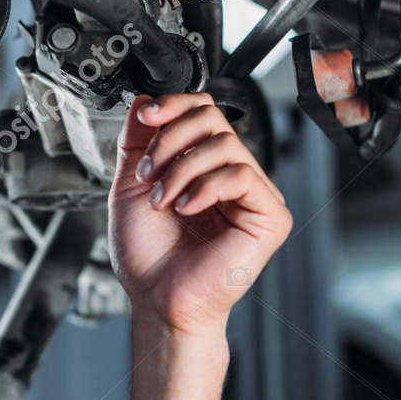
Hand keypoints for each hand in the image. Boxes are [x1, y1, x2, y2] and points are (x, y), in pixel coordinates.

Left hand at [108, 93, 291, 337]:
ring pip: (224, 144)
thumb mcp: (130, 186)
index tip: (146, 117)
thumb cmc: (148, 257)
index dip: (174, 106)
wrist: (157, 299)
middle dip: (171, 139)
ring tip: (162, 201)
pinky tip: (185, 208)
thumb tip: (144, 99)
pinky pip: (242, 175)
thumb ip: (137, 142)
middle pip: (212, 118)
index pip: (202, 112)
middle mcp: (231, 176)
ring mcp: (254, 195)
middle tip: (149, 174)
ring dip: (181, 169)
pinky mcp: (269, 217)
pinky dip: (205, 187)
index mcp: (204, 167)